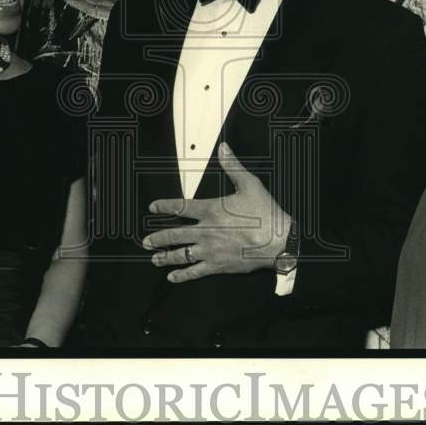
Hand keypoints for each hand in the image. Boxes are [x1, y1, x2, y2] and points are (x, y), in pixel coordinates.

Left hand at [143, 142, 290, 283]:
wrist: (278, 241)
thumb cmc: (265, 212)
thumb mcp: (249, 184)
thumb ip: (232, 166)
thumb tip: (223, 147)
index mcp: (211, 210)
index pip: (181, 207)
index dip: (165, 206)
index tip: (152, 207)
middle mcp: (206, 231)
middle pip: (175, 235)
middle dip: (158, 238)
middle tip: (146, 241)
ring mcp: (210, 250)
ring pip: (181, 255)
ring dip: (165, 257)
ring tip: (154, 259)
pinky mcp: (218, 265)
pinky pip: (195, 271)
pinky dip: (183, 275)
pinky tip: (173, 277)